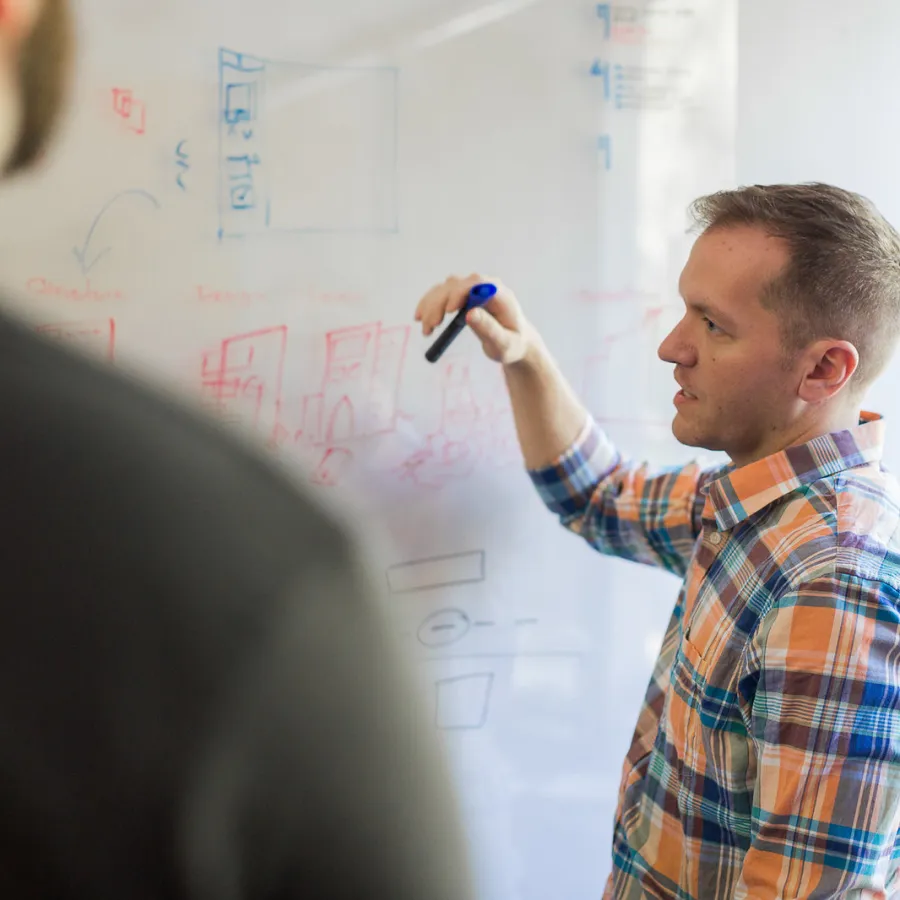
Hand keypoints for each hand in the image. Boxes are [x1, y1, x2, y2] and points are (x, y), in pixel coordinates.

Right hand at [414, 274, 535, 365]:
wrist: (515, 342)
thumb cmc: (513, 344)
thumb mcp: (504, 343)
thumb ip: (489, 329)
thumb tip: (470, 314)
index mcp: (499, 293)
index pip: (477, 283)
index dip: (460, 292)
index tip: (449, 312)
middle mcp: (484, 286)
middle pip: (456, 285)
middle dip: (439, 304)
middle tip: (431, 327)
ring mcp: (472, 289)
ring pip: (445, 288)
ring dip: (431, 306)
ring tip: (426, 330)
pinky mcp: (462, 296)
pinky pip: (442, 295)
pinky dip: (429, 305)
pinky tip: (421, 319)